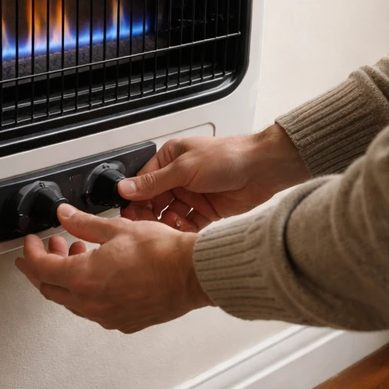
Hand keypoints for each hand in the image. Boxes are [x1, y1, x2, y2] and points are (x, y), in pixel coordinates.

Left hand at [15, 204, 212, 333]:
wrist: (192, 273)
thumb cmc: (163, 253)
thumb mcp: (117, 228)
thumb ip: (84, 223)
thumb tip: (65, 216)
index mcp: (84, 278)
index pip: (41, 269)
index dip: (31, 254)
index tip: (31, 244)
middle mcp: (92, 302)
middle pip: (51, 289)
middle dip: (44, 267)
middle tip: (47, 250)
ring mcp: (107, 315)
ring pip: (72, 301)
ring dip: (67, 278)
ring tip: (78, 254)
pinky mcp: (124, 321)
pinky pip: (94, 310)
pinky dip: (87, 292)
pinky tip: (99, 275)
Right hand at [119, 124, 308, 231]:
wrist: (262, 170)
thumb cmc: (228, 157)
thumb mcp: (184, 168)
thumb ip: (154, 181)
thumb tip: (125, 187)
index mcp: (170, 158)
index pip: (144, 182)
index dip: (136, 199)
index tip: (129, 214)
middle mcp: (180, 176)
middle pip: (155, 200)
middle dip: (150, 214)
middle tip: (146, 226)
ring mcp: (193, 194)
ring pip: (170, 214)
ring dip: (167, 223)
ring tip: (166, 228)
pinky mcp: (206, 210)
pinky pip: (188, 224)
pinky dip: (183, 229)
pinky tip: (181, 231)